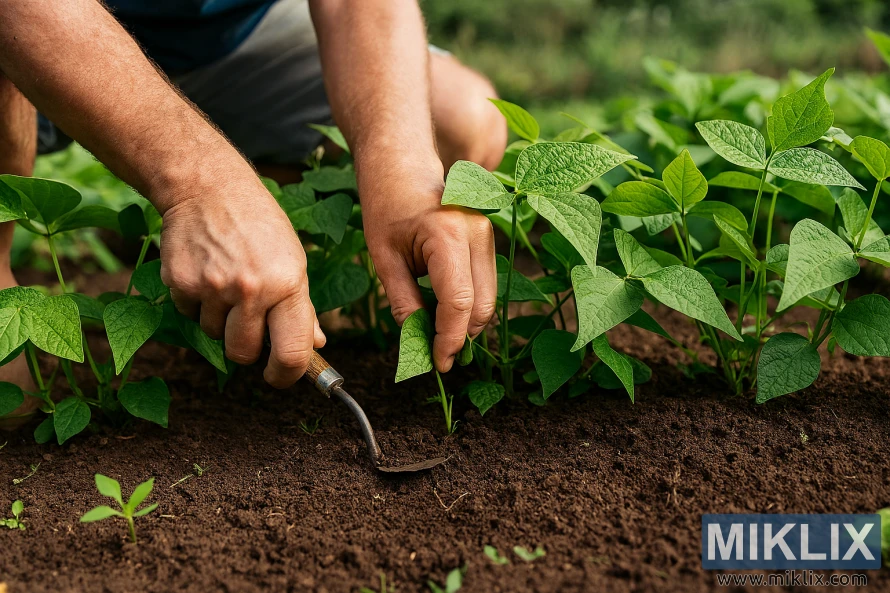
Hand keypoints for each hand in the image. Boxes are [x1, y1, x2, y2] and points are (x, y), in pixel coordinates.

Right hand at [158, 175, 324, 387]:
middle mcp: (251, 290)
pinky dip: (196, 304)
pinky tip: (206, 273)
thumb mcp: (293, 259)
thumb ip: (302, 307)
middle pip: (243, 355)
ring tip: (227, 283)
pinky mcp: (182, 283)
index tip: (280, 377)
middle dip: (246, 349)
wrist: (209, 187)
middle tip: (248, 323)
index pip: (291, 353)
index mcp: (288, 284)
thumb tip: (316, 346)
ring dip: (219, 321)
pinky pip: (189, 316)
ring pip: (213, 336)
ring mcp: (213, 288)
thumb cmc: (260, 224)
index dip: (286, 375)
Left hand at [360, 159, 496, 371]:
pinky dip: (470, 304)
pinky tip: (445, 312)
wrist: (401, 165)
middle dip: (461, 336)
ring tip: (437, 335)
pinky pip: (486, 283)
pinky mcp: (489, 237)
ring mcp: (488, 233)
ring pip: (489, 297)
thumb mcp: (383, 257)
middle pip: (482, 305)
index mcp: (447, 234)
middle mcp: (478, 232)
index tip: (438, 364)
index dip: (449, 340)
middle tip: (436, 355)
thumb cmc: (386, 206)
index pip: (459, 303)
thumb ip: (403, 302)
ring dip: (467, 323)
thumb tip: (418, 342)